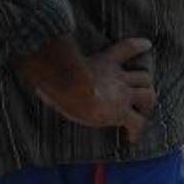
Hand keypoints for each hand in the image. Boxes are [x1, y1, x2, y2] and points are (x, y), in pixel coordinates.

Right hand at [31, 38, 155, 143]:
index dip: (137, 46)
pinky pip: (136, 123)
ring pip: (148, 96)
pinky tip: (131, 139)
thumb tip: (36, 59)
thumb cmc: (57, 74)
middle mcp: (117, 77)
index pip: (125, 48)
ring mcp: (122, 94)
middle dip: (145, 85)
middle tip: (142, 94)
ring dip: (147, 105)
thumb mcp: (59, 61)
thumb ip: (58, 60)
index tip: (146, 44)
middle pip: (144, 76)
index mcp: (104, 62)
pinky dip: (136, 131)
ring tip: (142, 114)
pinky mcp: (120, 112)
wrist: (69, 85)